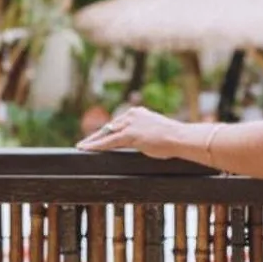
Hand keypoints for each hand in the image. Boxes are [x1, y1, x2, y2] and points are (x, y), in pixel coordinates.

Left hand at [77, 106, 194, 160]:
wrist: (180, 137)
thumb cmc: (173, 137)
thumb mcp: (155, 130)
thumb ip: (144, 132)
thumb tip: (140, 140)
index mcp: (138, 112)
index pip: (118, 122)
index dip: (107, 130)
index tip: (100, 134)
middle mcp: (132, 115)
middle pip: (109, 126)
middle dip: (97, 135)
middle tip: (85, 143)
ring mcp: (130, 124)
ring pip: (106, 133)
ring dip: (93, 141)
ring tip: (82, 147)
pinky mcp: (129, 135)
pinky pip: (108, 141)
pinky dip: (96, 146)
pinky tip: (87, 149)